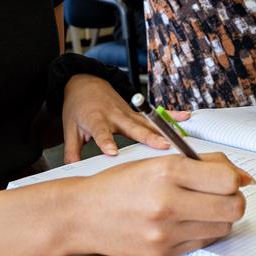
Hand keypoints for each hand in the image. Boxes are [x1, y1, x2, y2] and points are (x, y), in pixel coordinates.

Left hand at [61, 74, 189, 161]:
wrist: (85, 83)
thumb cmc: (78, 106)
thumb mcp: (69, 128)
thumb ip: (72, 150)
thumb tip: (71, 172)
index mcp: (96, 118)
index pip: (101, 132)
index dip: (107, 142)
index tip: (112, 153)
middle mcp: (115, 114)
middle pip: (132, 127)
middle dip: (147, 137)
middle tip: (161, 146)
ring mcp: (128, 112)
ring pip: (147, 122)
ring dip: (162, 131)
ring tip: (177, 139)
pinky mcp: (135, 112)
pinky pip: (154, 115)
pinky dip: (170, 116)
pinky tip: (185, 117)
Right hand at [68, 152, 251, 255]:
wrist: (84, 213)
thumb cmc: (120, 182)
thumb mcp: (158, 160)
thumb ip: (201, 163)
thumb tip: (241, 175)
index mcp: (167, 171)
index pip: (226, 179)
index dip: (234, 177)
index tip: (229, 177)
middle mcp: (167, 202)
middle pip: (233, 207)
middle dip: (235, 198)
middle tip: (223, 193)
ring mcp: (166, 231)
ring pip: (223, 226)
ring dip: (220, 215)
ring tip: (202, 205)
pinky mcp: (164, 252)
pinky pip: (204, 242)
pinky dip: (203, 230)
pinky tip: (187, 219)